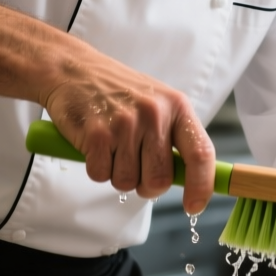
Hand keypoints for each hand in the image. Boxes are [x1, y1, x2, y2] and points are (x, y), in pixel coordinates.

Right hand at [42, 55, 216, 215]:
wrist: (74, 70)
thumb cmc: (119, 92)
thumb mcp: (158, 104)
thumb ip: (174, 138)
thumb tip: (189, 179)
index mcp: (177, 106)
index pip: (201, 154)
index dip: (201, 186)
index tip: (194, 206)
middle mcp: (154, 113)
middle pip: (160, 180)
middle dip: (146, 186)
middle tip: (134, 168)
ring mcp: (125, 123)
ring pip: (127, 182)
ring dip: (117, 174)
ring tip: (111, 147)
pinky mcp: (97, 133)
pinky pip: (100, 175)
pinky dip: (96, 168)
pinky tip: (95, 144)